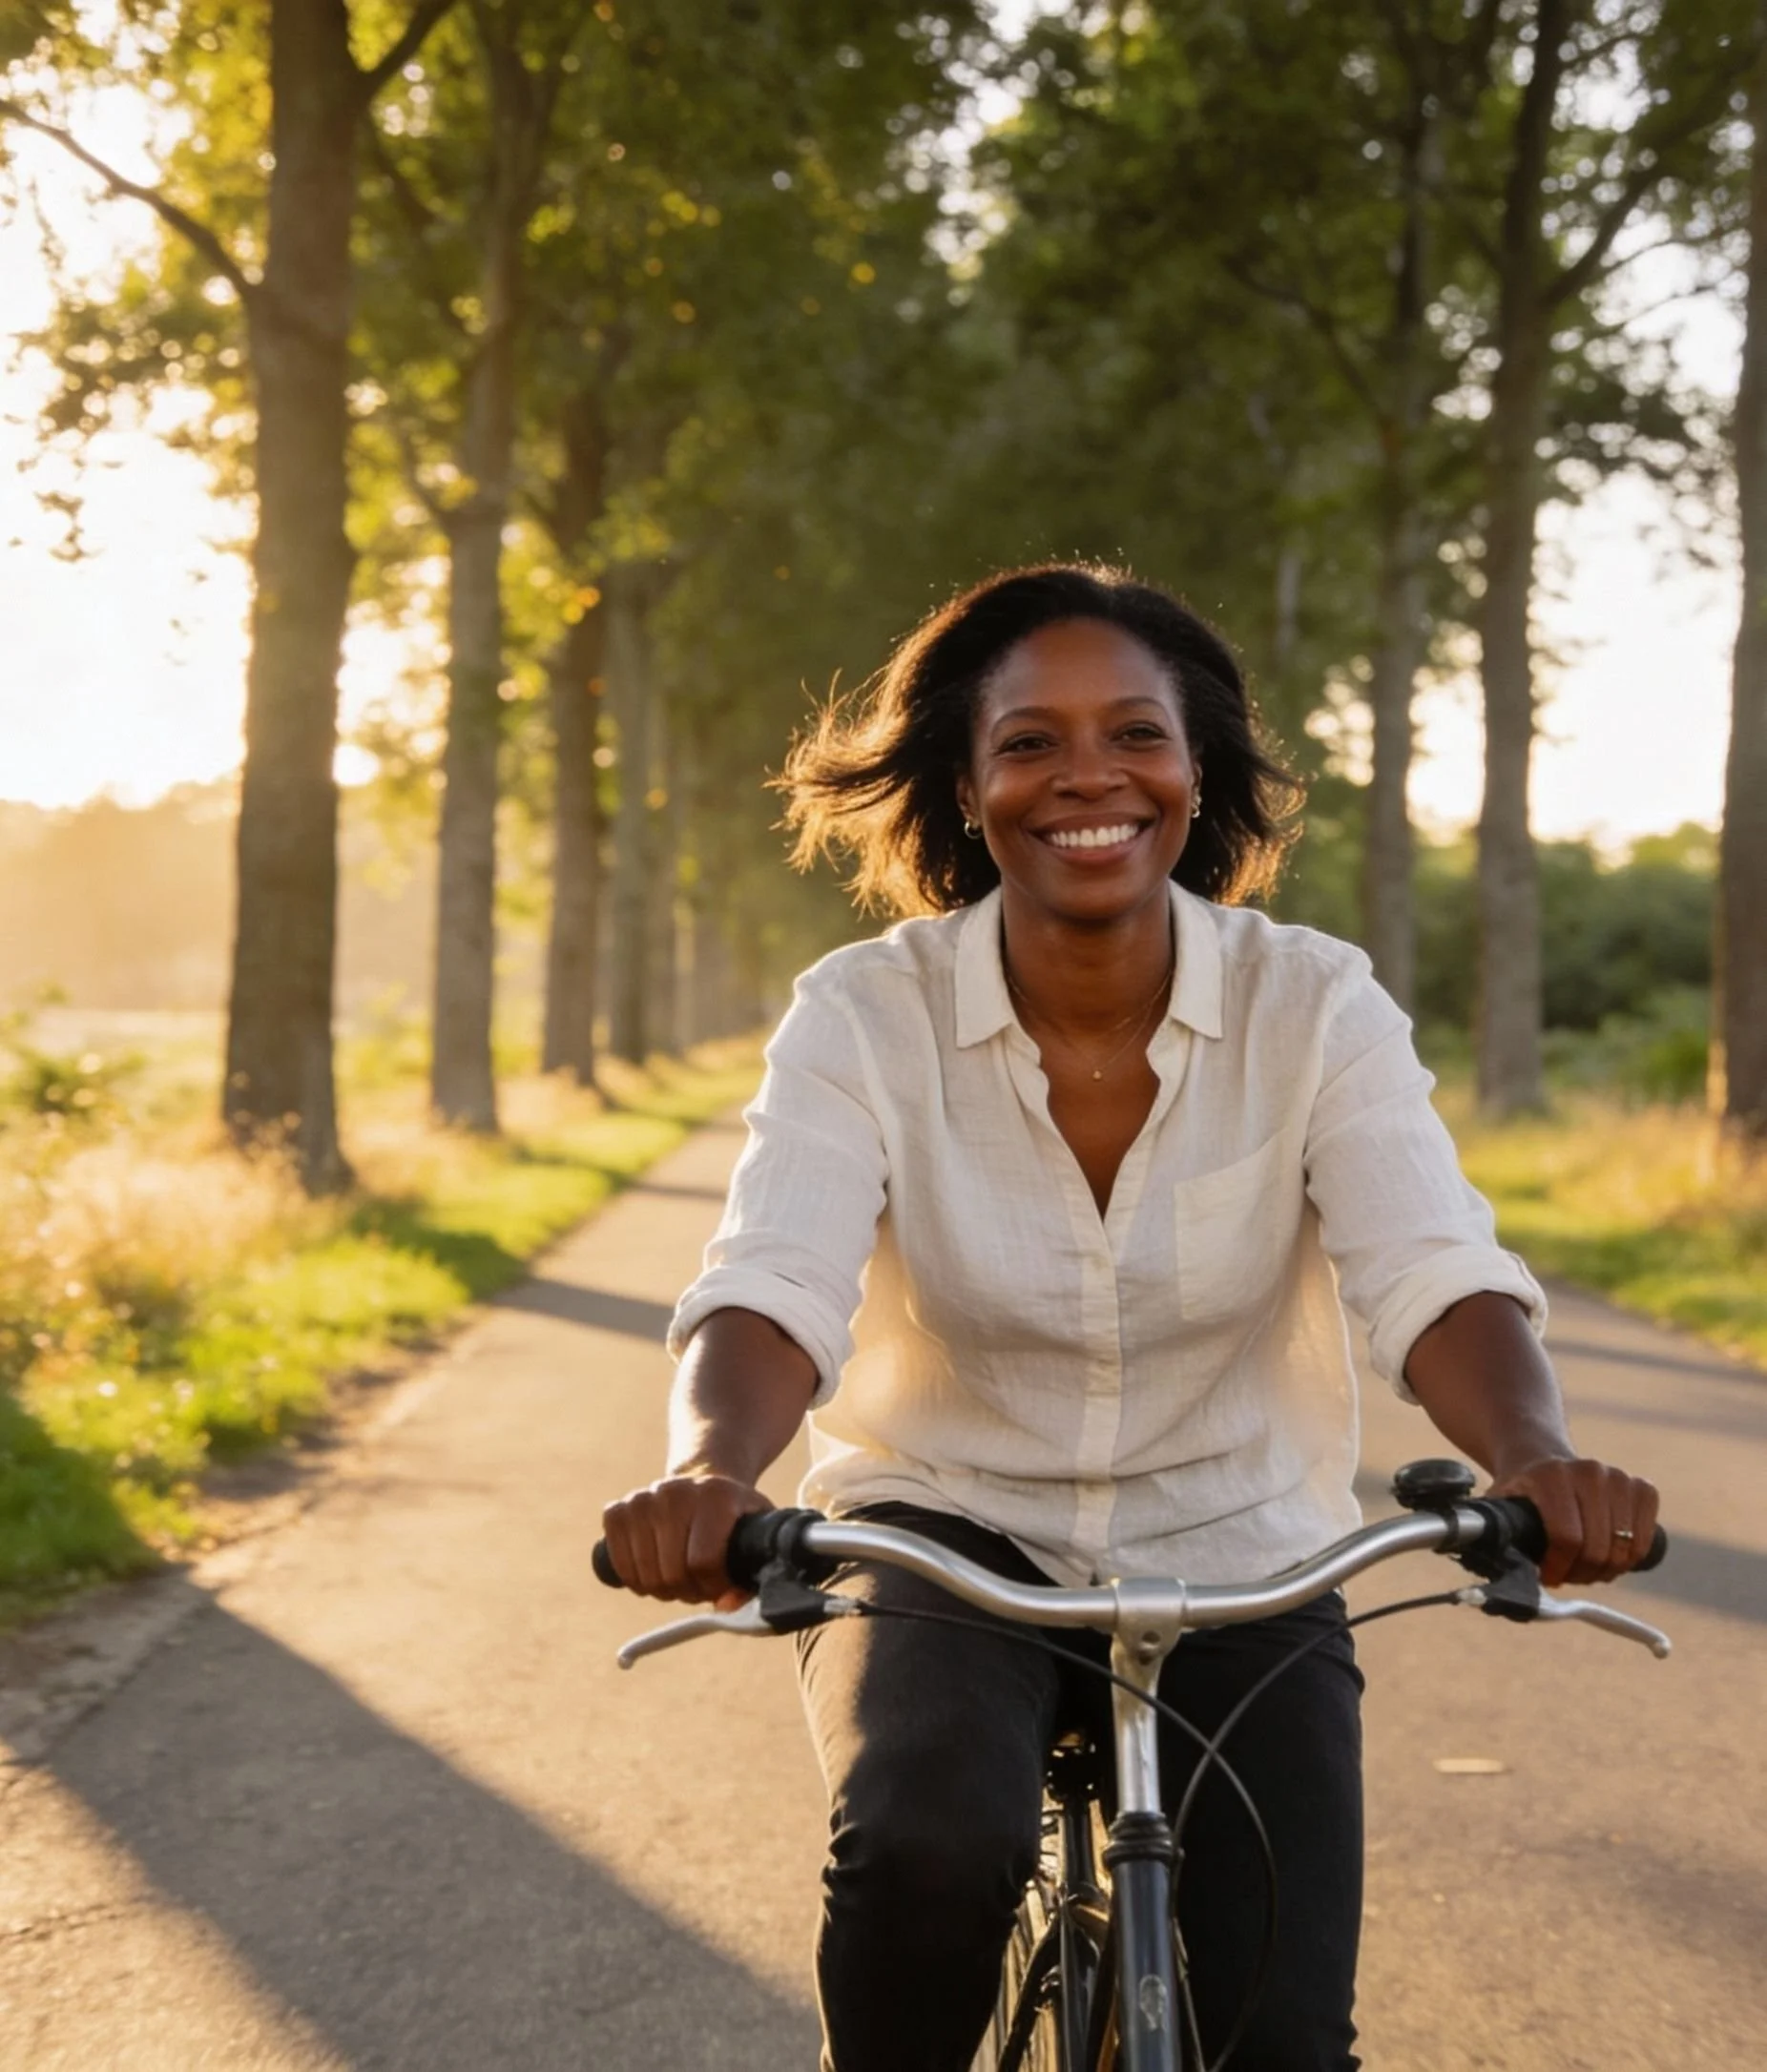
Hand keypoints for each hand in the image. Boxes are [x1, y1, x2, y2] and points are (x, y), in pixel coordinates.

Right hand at [600, 1473, 770, 1608]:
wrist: (703, 1488)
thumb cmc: (733, 1522)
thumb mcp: (754, 1541)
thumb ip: (750, 1579)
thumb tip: (725, 1607)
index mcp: (716, 1495)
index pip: (703, 1562)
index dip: (711, 1587)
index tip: (718, 1585)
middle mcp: (676, 1491)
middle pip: (672, 1573)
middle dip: (687, 1591)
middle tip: (697, 1584)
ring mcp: (643, 1499)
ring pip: (645, 1575)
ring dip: (662, 1589)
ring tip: (679, 1576)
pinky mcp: (618, 1510)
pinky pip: (618, 1563)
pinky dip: (634, 1578)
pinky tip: (653, 1569)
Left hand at [1487, 1455, 1660, 1588]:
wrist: (1542, 1461)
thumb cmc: (1521, 1496)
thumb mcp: (1502, 1511)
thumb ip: (1496, 1538)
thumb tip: (1501, 1577)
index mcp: (1551, 1476)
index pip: (1567, 1539)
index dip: (1559, 1568)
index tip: (1548, 1577)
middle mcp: (1588, 1471)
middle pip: (1598, 1548)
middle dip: (1582, 1573)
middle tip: (1569, 1576)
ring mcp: (1618, 1477)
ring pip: (1625, 1547)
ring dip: (1607, 1569)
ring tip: (1586, 1567)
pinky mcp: (1641, 1487)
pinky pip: (1646, 1537)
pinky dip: (1631, 1557)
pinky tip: (1610, 1555)